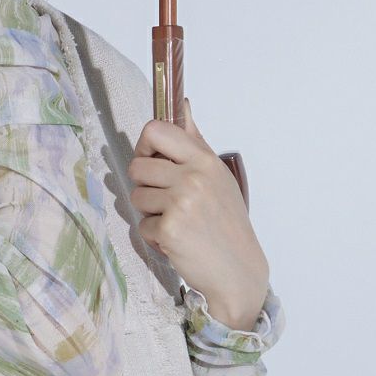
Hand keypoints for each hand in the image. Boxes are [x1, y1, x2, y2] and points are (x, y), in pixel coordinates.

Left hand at [130, 97, 269, 330]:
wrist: (238, 270)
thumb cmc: (227, 222)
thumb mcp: (217, 176)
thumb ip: (194, 141)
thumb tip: (182, 104)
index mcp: (204, 160)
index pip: (156, 130)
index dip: (145, 145)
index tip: (152, 158)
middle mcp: (192, 178)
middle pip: (138, 165)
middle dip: (145, 184)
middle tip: (166, 199)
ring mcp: (180, 203)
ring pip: (137, 196)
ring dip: (150, 212)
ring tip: (175, 221)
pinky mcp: (169, 230)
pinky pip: (142, 225)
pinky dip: (154, 236)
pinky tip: (176, 240)